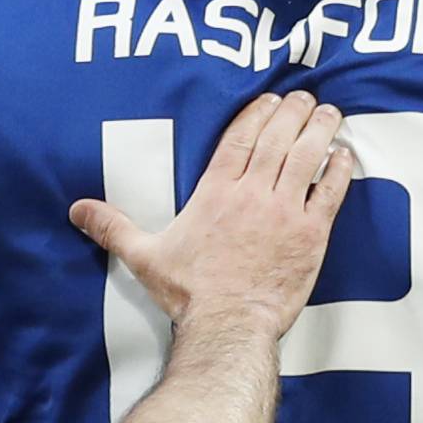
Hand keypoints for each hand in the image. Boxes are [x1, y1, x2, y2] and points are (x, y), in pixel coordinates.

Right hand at [70, 91, 353, 337]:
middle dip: (293, 112)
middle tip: (304, 97)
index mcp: (215, 192)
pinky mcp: (311, 234)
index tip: (270, 98)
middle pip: (278, 138)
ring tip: (328, 112)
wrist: (228, 325)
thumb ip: (113, 227)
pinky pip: (331, 193)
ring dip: (319, 129)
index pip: (240, 138)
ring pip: (307, 156)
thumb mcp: (144, 256)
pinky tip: (345, 155)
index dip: (257, 113)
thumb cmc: (189, 292)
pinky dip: (340, 170)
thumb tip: (77, 210)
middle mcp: (252, 193)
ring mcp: (285, 211)